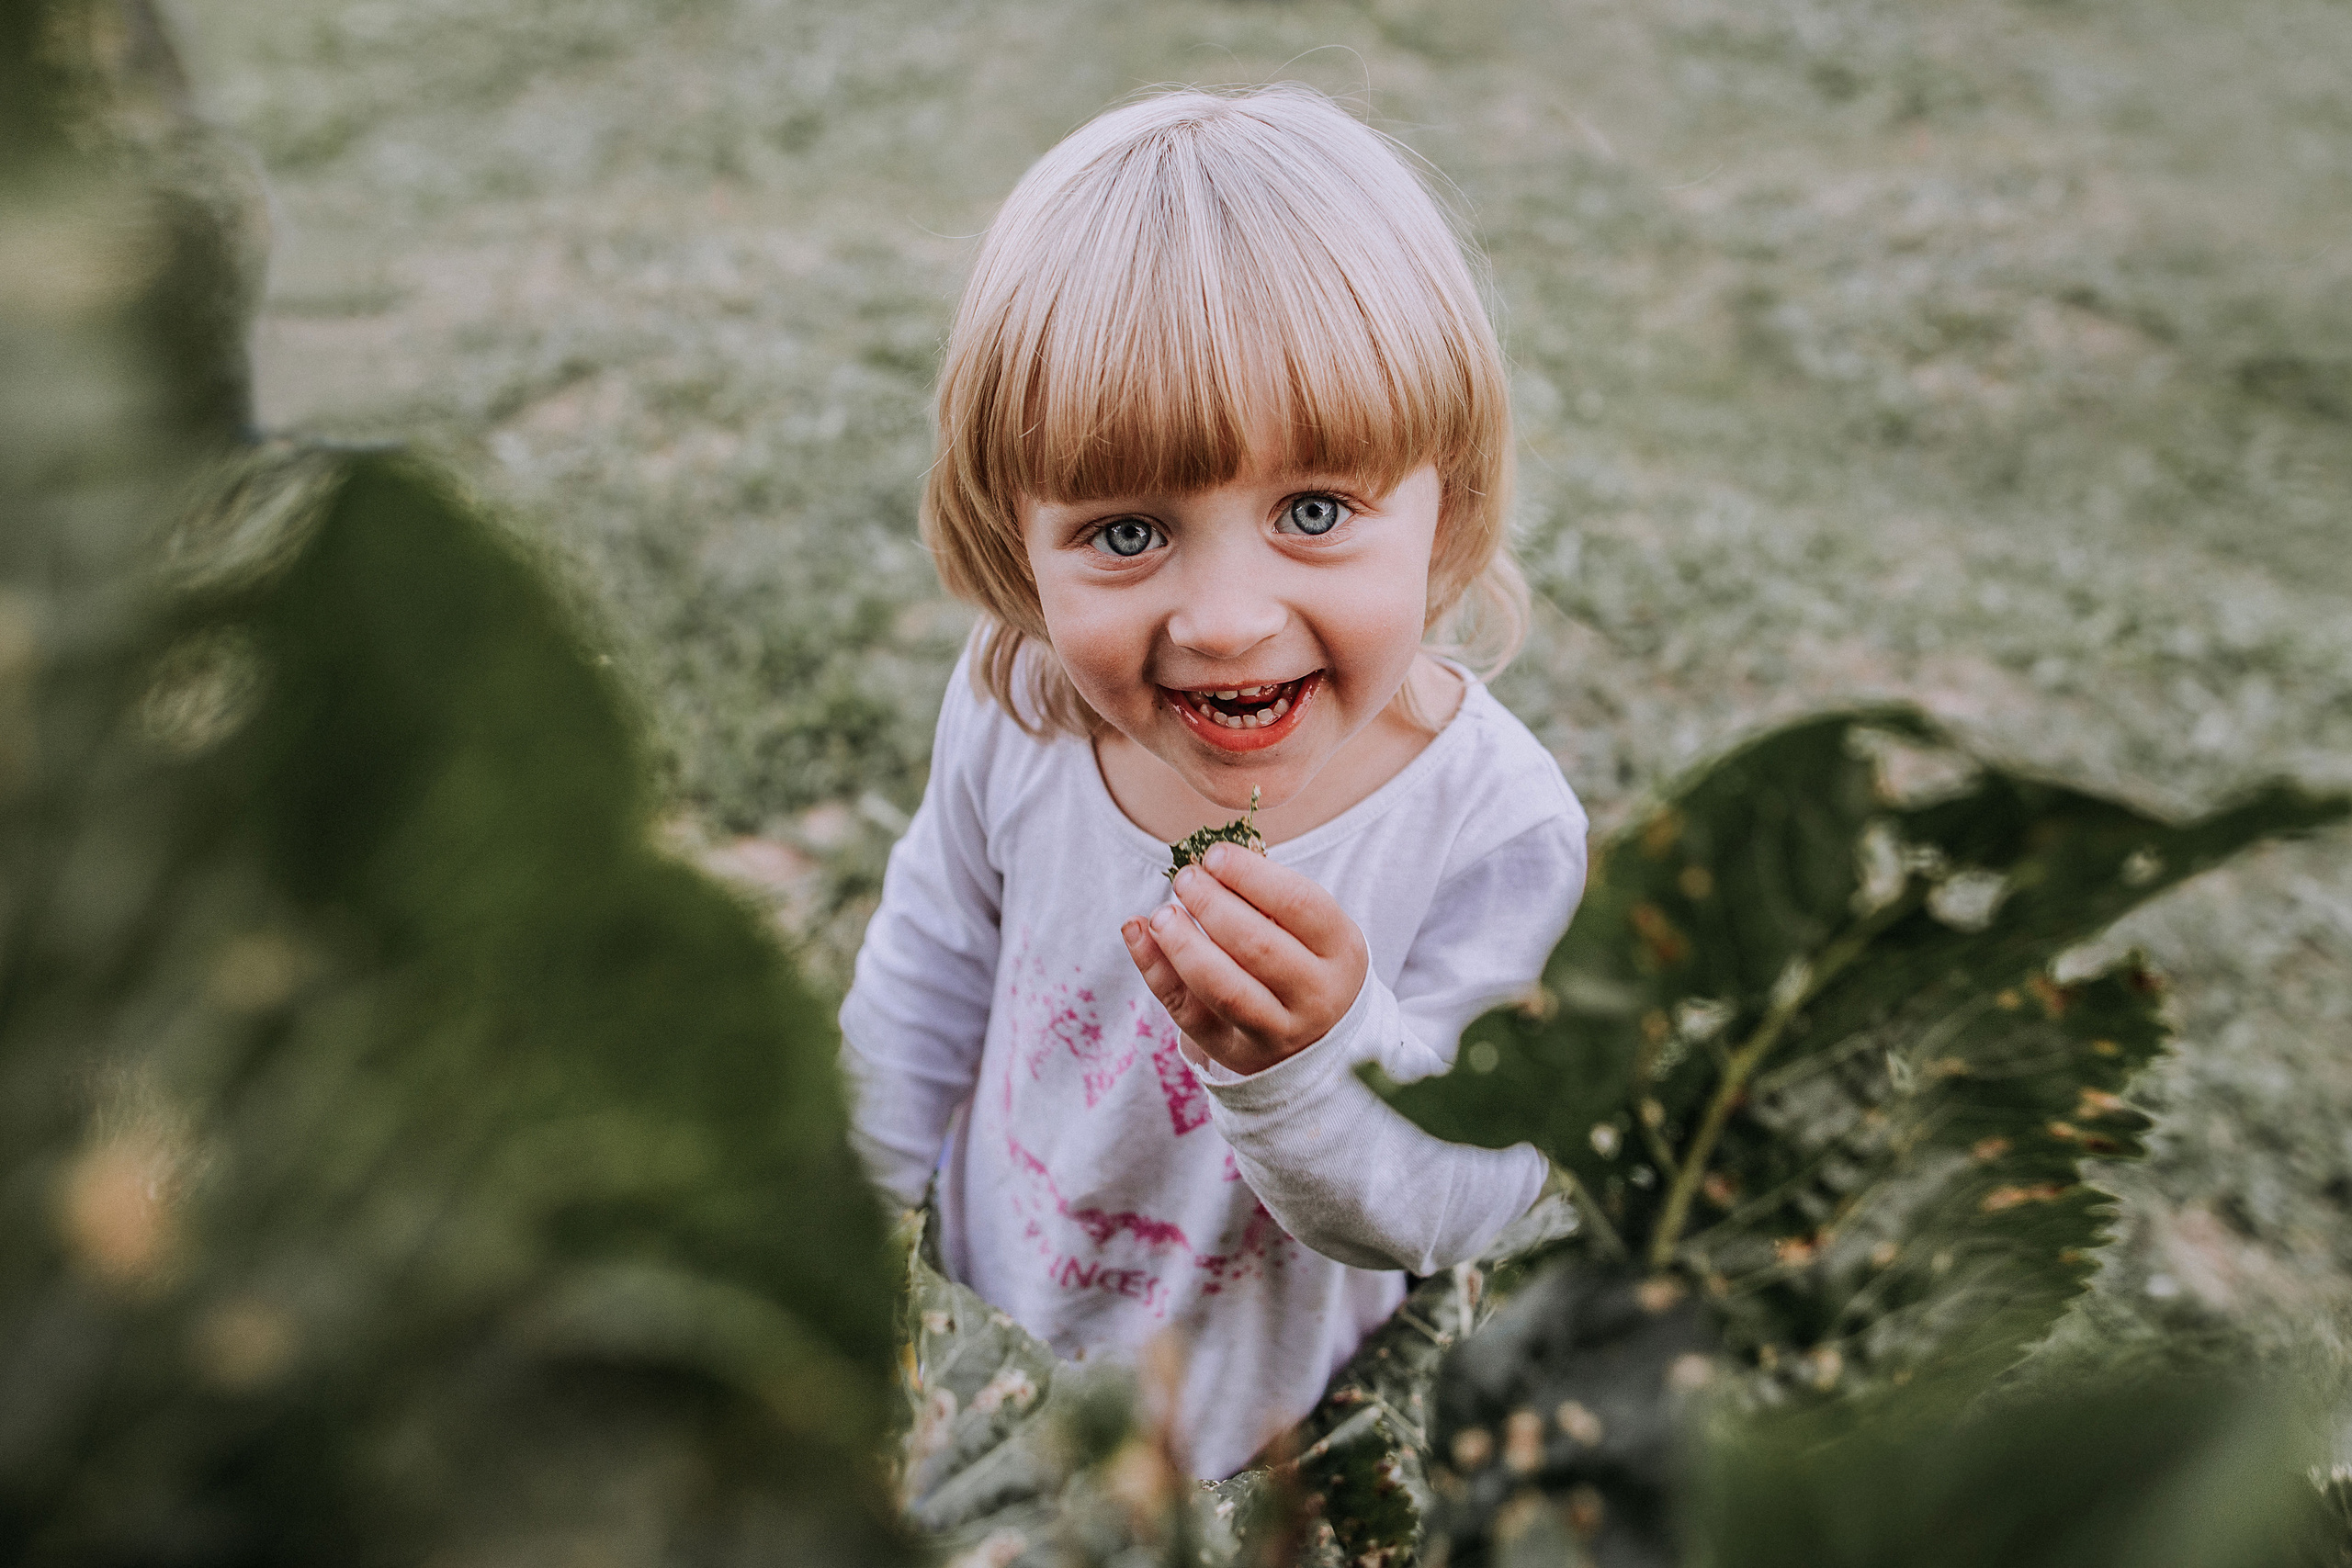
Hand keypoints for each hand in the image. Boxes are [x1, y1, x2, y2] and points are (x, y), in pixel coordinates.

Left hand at [1120, 842, 1369, 1076]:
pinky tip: (1138, 934)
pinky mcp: (1235, 1052)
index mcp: (1342, 951)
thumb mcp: (1311, 929)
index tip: (1214, 855)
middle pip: (1259, 947)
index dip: (1251, 875)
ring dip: (1184, 944)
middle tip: (1185, 879)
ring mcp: (1278, 1031)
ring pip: (1224, 989)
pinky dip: (1156, 970)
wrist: (1320, 1039)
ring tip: (1161, 914)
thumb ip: (1268, 898)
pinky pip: (1189, 1013)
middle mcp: (1318, 996)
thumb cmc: (1305, 961)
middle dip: (1213, 906)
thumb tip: (1207, 867)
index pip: (1299, 905)